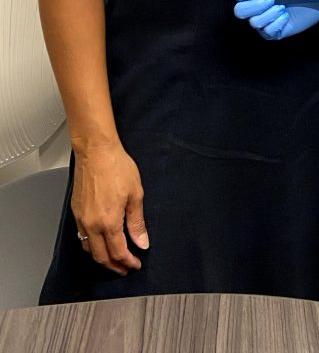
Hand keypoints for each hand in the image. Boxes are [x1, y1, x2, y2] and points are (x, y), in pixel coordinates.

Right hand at [71, 140, 148, 274]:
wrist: (96, 151)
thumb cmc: (116, 167)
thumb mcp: (135, 194)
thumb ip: (137, 222)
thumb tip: (142, 242)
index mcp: (108, 222)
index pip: (118, 252)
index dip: (128, 262)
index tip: (135, 264)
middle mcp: (91, 224)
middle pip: (101, 256)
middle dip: (114, 266)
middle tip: (125, 268)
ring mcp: (81, 219)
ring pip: (88, 249)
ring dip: (101, 257)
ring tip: (113, 259)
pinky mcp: (75, 211)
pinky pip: (81, 236)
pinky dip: (91, 245)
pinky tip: (99, 241)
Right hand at [233, 0, 318, 38]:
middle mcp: (254, 9)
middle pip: (239, 11)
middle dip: (256, 5)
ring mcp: (263, 22)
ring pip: (254, 22)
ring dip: (268, 14)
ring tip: (282, 7)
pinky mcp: (274, 32)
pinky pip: (268, 32)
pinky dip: (277, 23)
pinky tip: (286, 16)